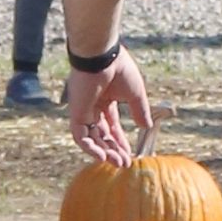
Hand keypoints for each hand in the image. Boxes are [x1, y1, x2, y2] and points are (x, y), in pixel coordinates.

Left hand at [67, 49, 154, 163]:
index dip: (120, 141)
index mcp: (105, 100)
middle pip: (102, 135)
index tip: (130, 154)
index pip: (111, 126)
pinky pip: (80, 136)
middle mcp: (92, 107)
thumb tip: (146, 126)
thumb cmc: (119, 69)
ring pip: (91, 138)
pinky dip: (90, 148)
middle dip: (113, 150)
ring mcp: (83, 111)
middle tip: (124, 163)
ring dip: (104, 152)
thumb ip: (140, 110)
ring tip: (118, 162)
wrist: (103, 56)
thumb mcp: (135, 94)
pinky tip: (103, 157)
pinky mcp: (75, 113)